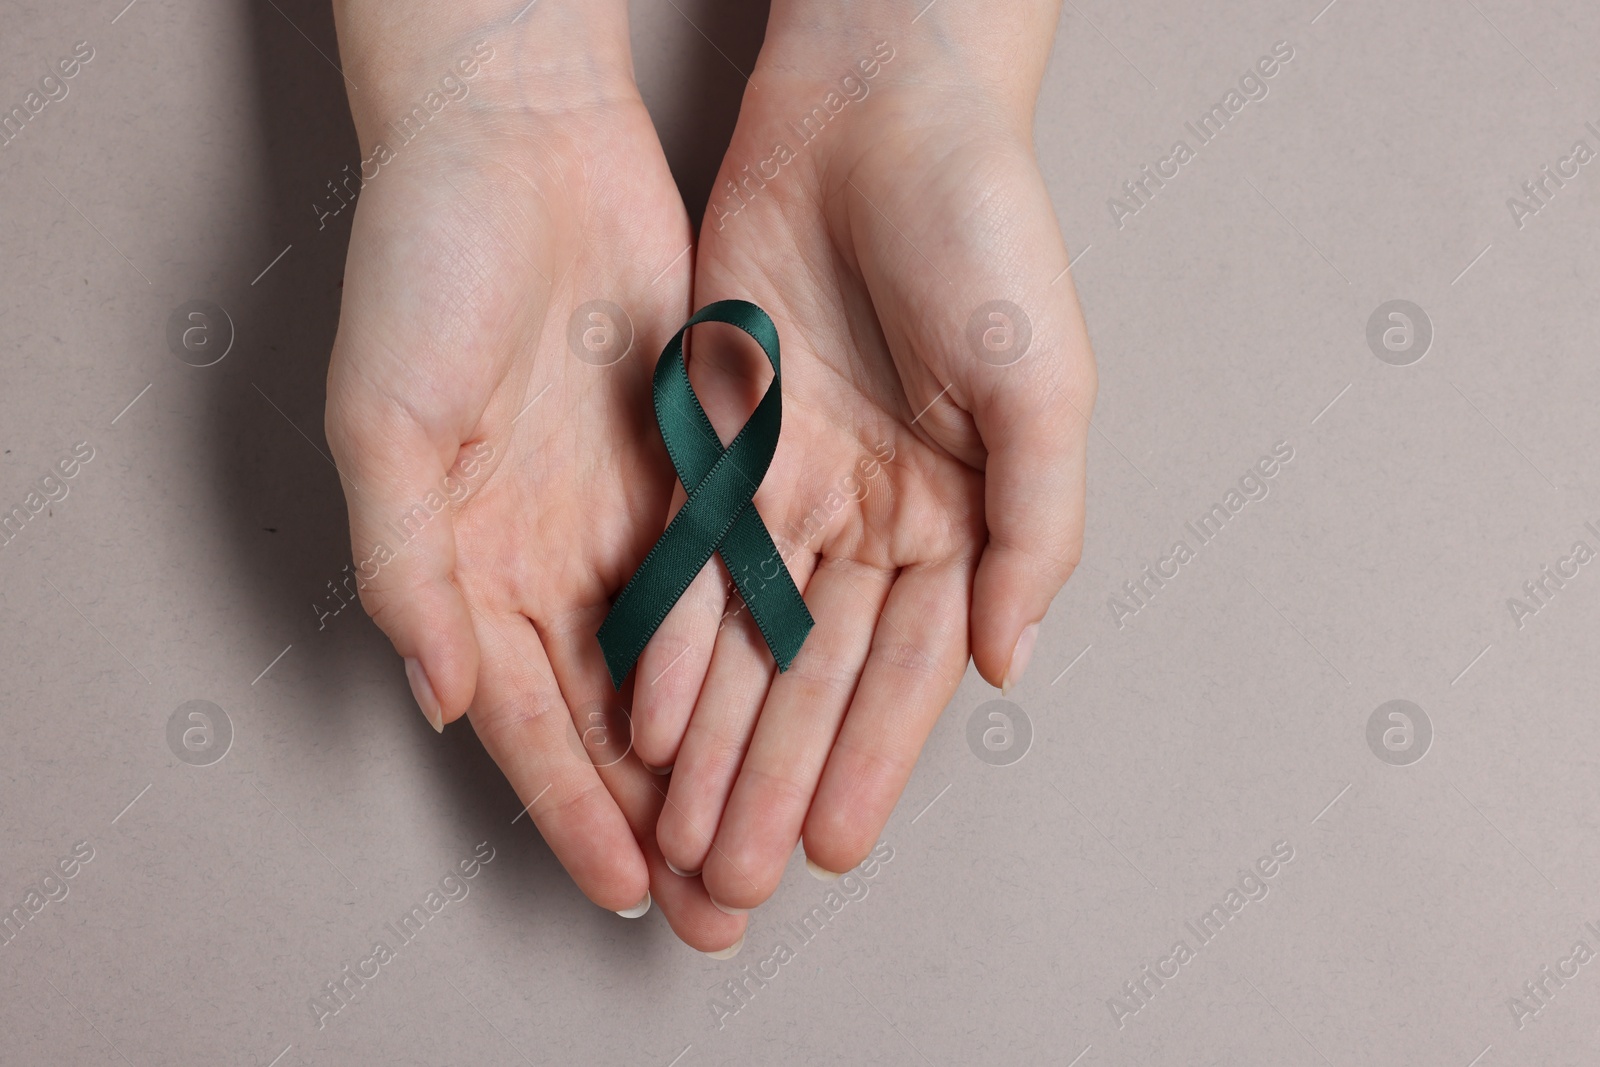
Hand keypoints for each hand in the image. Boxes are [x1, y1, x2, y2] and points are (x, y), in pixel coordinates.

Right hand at [326, 0, 742, 950]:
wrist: (518, 137)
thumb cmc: (425, 264)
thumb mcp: (385, 418)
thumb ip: (403, 561)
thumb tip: (435, 692)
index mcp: (462, 560)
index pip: (527, 715)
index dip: (573, 806)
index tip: (629, 888)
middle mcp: (548, 551)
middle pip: (614, 715)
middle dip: (664, 813)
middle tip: (719, 901)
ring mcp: (627, 508)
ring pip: (687, 662)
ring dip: (724, 752)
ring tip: (769, 832)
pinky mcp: (696, 458)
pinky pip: (734, 571)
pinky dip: (762, 642)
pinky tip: (797, 703)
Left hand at [629, 2, 1095, 909]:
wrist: (876, 108)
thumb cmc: (985, 229)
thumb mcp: (1047, 381)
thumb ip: (1038, 526)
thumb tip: (1011, 661)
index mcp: (963, 512)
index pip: (909, 667)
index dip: (871, 759)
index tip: (833, 846)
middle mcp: (876, 512)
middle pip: (817, 673)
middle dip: (776, 774)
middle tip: (734, 874)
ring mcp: (796, 479)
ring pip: (746, 634)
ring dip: (714, 732)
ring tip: (681, 825)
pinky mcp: (723, 434)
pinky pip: (689, 555)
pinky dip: (669, 632)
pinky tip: (642, 707)